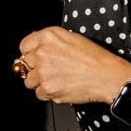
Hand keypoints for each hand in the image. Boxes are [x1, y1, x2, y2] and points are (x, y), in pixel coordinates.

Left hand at [15, 26, 130, 103]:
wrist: (107, 75)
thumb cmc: (95, 57)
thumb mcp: (71, 38)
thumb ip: (50, 41)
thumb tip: (34, 48)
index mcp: (48, 36)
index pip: (24, 46)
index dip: (30, 53)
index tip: (35, 59)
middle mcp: (42, 52)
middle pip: (24, 64)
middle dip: (35, 68)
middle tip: (51, 71)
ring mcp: (43, 72)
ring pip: (29, 81)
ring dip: (40, 82)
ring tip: (57, 79)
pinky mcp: (48, 89)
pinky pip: (39, 94)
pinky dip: (48, 93)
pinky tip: (62, 87)